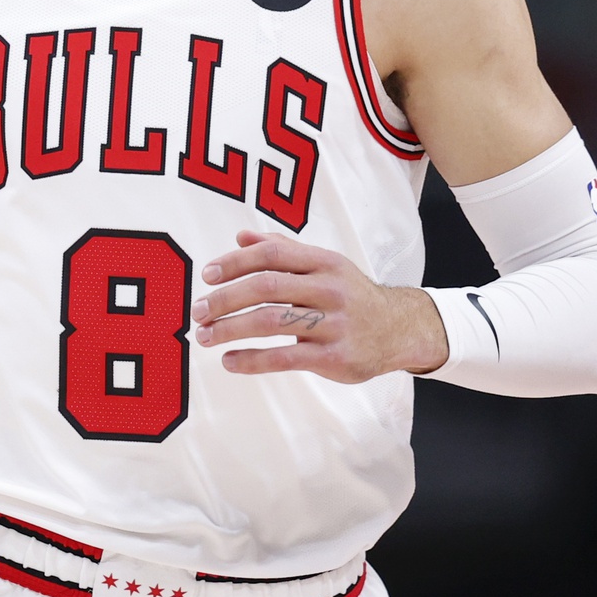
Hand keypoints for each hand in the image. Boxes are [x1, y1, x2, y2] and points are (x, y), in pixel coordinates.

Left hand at [192, 230, 448, 382]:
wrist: (399, 330)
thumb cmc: (350, 294)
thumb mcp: (324, 265)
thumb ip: (283, 249)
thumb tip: (240, 235)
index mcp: (324, 262)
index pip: (272, 254)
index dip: (235, 262)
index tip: (207, 275)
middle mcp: (330, 289)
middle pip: (267, 287)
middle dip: (225, 299)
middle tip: (197, 310)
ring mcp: (334, 324)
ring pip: (272, 322)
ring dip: (230, 329)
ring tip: (205, 336)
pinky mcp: (335, 357)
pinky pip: (285, 358)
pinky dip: (252, 360)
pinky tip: (231, 361)